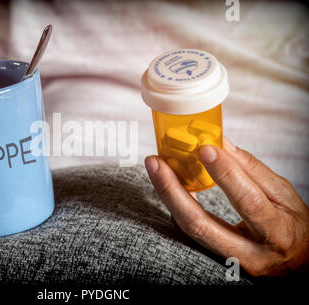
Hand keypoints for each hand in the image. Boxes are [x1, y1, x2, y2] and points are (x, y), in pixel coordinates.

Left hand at [145, 137, 308, 275]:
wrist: (298, 263)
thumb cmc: (293, 225)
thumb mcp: (284, 196)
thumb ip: (253, 170)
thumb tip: (222, 144)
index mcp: (276, 232)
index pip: (248, 201)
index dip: (226, 174)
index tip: (205, 148)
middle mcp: (250, 253)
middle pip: (201, 224)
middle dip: (173, 190)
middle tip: (156, 162)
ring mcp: (229, 260)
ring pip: (189, 229)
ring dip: (168, 196)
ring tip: (156, 168)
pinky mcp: (215, 258)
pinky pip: (191, 231)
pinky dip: (177, 206)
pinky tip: (169, 185)